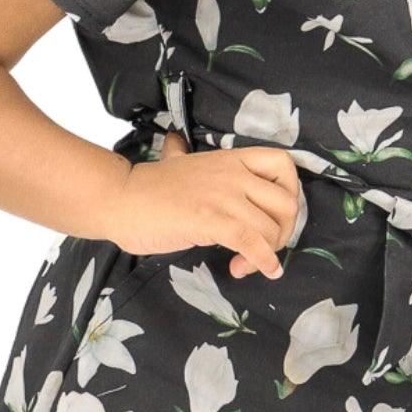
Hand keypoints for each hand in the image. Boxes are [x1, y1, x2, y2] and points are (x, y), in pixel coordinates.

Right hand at [107, 125, 302, 280]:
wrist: (119, 199)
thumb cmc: (146, 187)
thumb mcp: (174, 161)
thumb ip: (182, 153)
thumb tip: (174, 141)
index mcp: (230, 159)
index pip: (283, 164)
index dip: (291, 192)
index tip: (276, 214)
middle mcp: (233, 174)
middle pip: (286, 202)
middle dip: (284, 231)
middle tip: (265, 246)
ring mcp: (223, 196)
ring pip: (270, 227)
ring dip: (267, 253)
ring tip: (246, 265)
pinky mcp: (210, 220)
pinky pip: (251, 242)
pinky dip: (263, 261)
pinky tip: (261, 271)